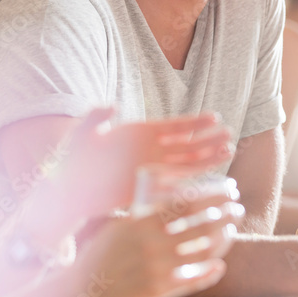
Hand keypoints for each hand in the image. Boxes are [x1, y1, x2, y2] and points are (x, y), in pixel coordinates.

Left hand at [40, 110, 233, 223]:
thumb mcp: (83, 134)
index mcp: (142, 133)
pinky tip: (206, 182)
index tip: (215, 118)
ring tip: (228, 152)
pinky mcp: (147, 190)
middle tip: (229, 136)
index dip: (195, 124)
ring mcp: (151, 170)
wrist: (68, 188)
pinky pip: (172, 186)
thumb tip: (111, 106)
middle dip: (208, 141)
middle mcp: (151, 151)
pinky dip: (188, 184)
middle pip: (186, 145)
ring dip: (207, 160)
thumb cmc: (74, 158)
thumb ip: (95, 117)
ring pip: (186, 165)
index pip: (174, 126)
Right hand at [67, 191, 244, 296]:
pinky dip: (210, 270)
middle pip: (201, 224)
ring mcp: (157, 268)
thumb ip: (146, 211)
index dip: (213, 194)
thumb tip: (176, 194)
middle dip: (226, 213)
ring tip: (232, 229)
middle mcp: (152, 244)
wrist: (82, 291)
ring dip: (224, 238)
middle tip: (238, 206)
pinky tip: (220, 263)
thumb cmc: (102, 254)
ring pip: (203, 251)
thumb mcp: (119, 225)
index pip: (186, 201)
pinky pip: (193, 279)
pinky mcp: (159, 291)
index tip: (229, 187)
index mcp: (141, 222)